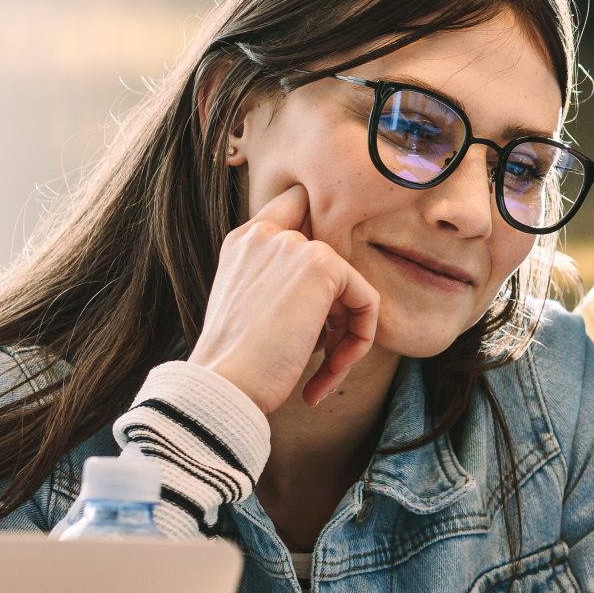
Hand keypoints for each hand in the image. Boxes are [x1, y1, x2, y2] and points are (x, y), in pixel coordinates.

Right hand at [187, 185, 380, 411]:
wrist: (225, 384)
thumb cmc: (238, 362)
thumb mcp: (255, 309)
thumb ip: (288, 283)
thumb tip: (340, 293)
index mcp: (244, 242)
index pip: (297, 208)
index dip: (321, 247)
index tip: (323, 297)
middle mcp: (267, 235)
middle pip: (335, 260)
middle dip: (336, 311)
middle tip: (321, 353)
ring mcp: (294, 246)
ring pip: (351, 289)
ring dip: (346, 337)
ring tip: (324, 373)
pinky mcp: (322, 266)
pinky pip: (368, 303)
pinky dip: (358, 342)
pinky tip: (330, 372)